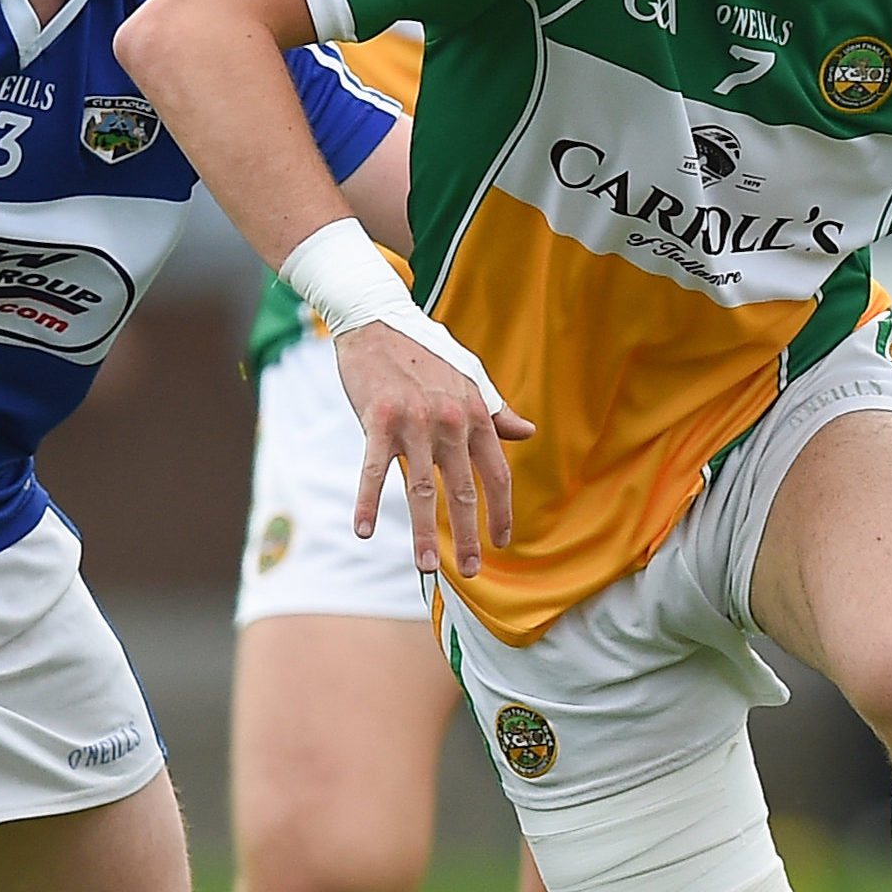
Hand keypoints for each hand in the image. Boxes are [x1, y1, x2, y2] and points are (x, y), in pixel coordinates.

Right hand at [334, 324, 532, 578]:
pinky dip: (367, 502)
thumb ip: (496, 410)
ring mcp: (414, 422)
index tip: (501, 542)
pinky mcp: (377, 420)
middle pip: (463, 491)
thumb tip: (527, 432)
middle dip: (468, 536)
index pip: (497, 474)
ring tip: (427, 567)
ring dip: (424, 533)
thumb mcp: (469, 378)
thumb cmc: (422, 352)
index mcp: (476, 414)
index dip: (501, 512)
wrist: (377, 320)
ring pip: (421, 490)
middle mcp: (451, 422)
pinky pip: (372, 471)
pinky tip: (364, 531)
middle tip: (472, 571)